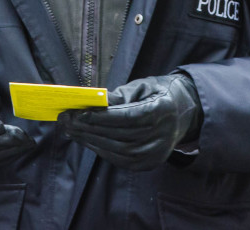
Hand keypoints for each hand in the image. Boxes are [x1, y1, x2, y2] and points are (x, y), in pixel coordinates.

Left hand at [59, 73, 201, 170]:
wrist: (183, 113)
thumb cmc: (159, 94)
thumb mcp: (143, 86)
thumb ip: (120, 96)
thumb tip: (93, 104)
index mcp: (162, 110)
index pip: (127, 117)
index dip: (102, 117)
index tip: (79, 114)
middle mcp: (161, 135)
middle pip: (118, 134)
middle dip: (88, 128)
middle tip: (66, 120)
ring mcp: (155, 153)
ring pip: (116, 149)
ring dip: (89, 140)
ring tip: (71, 129)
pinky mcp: (148, 163)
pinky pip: (119, 159)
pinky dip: (100, 149)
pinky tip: (86, 139)